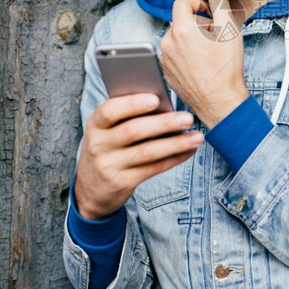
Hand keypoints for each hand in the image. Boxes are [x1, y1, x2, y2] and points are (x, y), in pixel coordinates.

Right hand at [74, 93, 203, 219]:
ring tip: (197, 136)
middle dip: (163, 123)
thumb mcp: (107, 131)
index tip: (156, 98)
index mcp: (95, 124)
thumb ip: (127, 116)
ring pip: (147, 152)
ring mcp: (109, 165)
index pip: (109, 111)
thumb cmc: (108, 147)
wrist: (90, 189)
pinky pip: (153, 168)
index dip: (132, 104)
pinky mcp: (122, 182)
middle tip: (188, 117)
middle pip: (133, 131)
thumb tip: (164, 102)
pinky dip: (174, 158)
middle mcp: (99, 145)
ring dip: (176, 143)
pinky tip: (189, 150)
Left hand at [160, 0, 248, 127]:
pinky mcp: (166, 73)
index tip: (209, 12)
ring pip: (176, 39)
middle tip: (215, 36)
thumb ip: (220, 1)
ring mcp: (165, 59)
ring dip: (191, 39)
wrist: (220, 101)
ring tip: (209, 52)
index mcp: (182, 29)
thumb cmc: (226, 67)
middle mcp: (168, 42)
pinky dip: (185, 55)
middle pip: (180, 21)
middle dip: (197, 23)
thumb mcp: (229, 29)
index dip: (198, 3)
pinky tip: (201, 65)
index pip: (182, 2)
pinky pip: (173, 55)